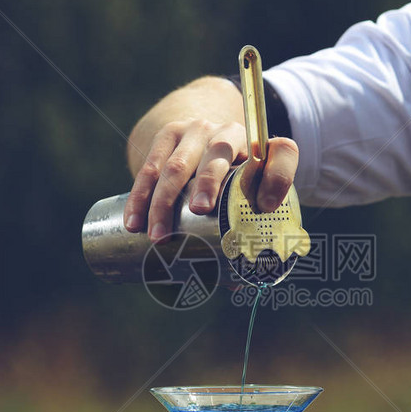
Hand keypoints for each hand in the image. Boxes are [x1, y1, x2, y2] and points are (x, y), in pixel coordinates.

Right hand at [125, 114, 298, 241]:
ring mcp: (194, 131)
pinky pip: (149, 167)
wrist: (203, 142)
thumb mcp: (253, 192)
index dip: (274, 178)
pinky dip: (139, 197)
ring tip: (158, 237)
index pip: (277, 153)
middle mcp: (228, 131)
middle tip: (197, 214)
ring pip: (176, 165)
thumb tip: (242, 280)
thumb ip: (250, 235)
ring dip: (162, 202)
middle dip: (205, 185)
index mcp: (259, 147)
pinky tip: (133, 220)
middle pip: (218, 155)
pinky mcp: (166, 136)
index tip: (254, 207)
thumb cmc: (233, 179)